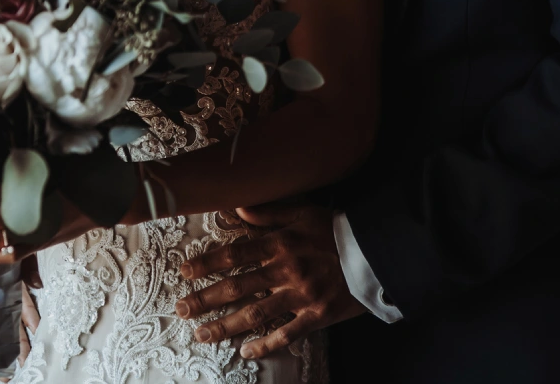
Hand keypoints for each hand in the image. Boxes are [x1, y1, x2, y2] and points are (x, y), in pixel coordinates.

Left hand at [174, 201, 364, 359]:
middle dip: (205, 299)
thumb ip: (268, 213)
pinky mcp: (317, 316)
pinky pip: (287, 334)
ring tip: (201, 334)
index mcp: (279, 244)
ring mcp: (301, 296)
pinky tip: (245, 352)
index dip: (206, 263)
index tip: (184, 272)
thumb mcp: (302, 213)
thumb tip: (238, 207)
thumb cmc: (337, 230)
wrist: (378, 254)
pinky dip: (265, 345)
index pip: (233, 255)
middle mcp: (285, 270)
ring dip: (225, 326)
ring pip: (255, 314)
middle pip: (236, 287)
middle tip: (181, 309)